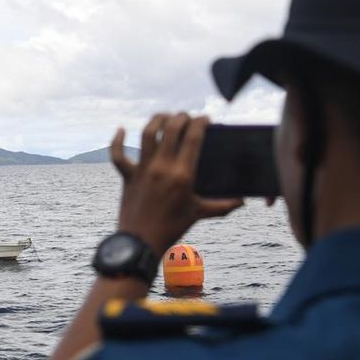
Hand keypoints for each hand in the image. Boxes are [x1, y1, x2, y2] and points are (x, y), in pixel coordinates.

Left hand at [110, 113, 242, 254]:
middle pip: (172, 128)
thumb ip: (223, 206)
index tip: (206, 119)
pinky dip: (117, 140)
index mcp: (183, 174)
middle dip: (182, 117)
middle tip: (187, 118)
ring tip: (164, 117)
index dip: (201, 122)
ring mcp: (143, 170)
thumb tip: (242, 201)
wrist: (141, 242)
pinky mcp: (128, 176)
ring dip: (156, 120)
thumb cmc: (172, 228)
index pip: (194, 136)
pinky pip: (117, 155)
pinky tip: (122, 130)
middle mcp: (162, 167)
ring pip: (147, 134)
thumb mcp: (199, 214)